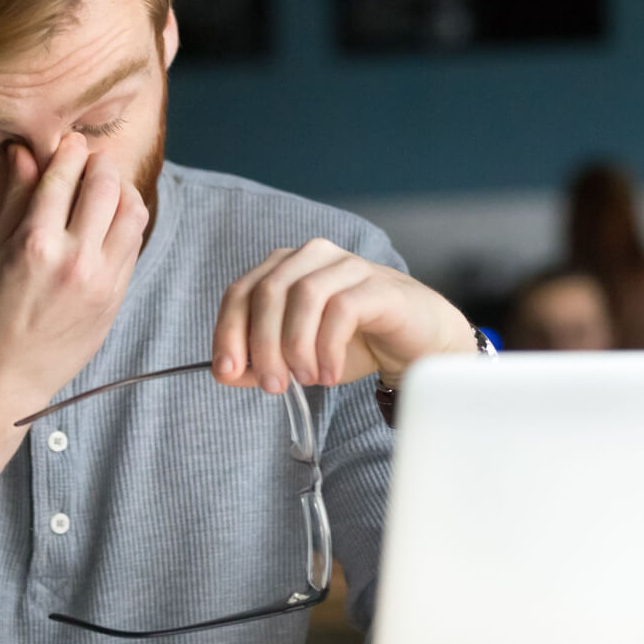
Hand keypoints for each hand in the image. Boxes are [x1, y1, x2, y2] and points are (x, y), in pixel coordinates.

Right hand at [0, 132, 148, 413]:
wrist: (3, 375)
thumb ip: (15, 198)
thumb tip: (24, 153)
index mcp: (35, 244)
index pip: (64, 176)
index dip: (69, 151)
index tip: (69, 143)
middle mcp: (74, 259)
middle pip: (106, 186)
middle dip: (100, 162)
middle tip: (91, 158)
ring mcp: (101, 280)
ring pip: (132, 212)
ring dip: (122, 189)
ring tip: (105, 187)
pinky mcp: (117, 297)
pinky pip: (134, 243)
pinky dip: (126, 222)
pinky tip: (110, 219)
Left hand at [211, 238, 475, 393]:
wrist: (419, 343)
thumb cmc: (355, 344)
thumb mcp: (297, 358)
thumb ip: (261, 362)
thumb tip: (225, 373)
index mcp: (285, 268)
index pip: (241, 292)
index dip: (228, 332)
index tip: (227, 373)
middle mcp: (313, 257)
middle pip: (268, 292)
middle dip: (262, 345)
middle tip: (273, 386)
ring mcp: (348, 266)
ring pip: (303, 296)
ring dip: (296, 346)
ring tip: (306, 380)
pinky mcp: (378, 286)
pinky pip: (342, 310)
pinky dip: (328, 348)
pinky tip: (330, 374)